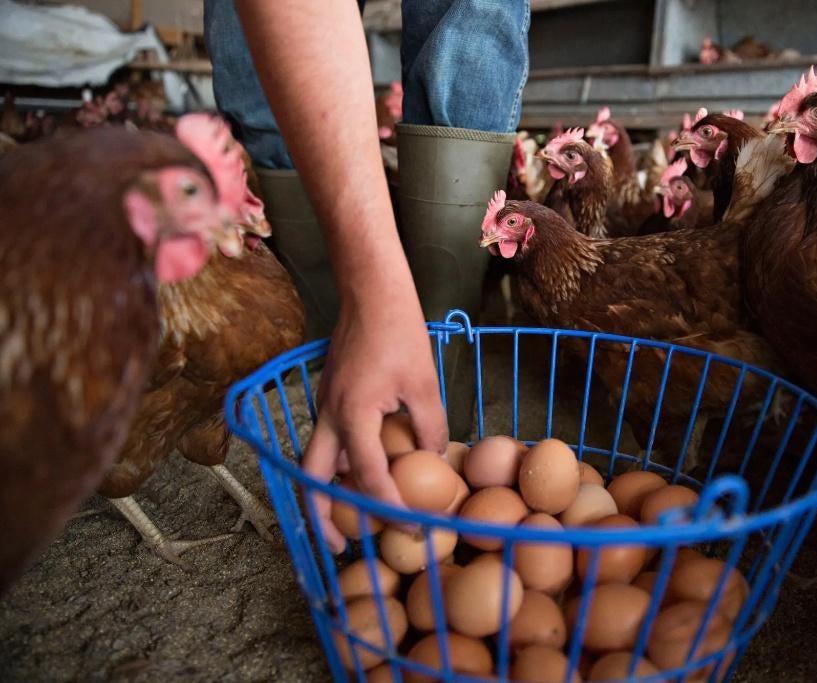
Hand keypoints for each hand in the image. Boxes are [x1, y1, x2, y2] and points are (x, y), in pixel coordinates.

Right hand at [303, 291, 448, 551]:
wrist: (370, 292)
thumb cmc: (400, 332)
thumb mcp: (425, 384)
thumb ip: (429, 426)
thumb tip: (433, 460)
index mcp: (353, 415)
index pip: (367, 477)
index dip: (389, 509)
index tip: (411, 529)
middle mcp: (328, 415)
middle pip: (312, 479)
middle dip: (323, 517)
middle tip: (343, 546)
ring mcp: (323, 405)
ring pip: (312, 462)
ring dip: (324, 493)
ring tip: (347, 520)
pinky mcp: (327, 397)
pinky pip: (324, 442)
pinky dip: (333, 467)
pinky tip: (357, 475)